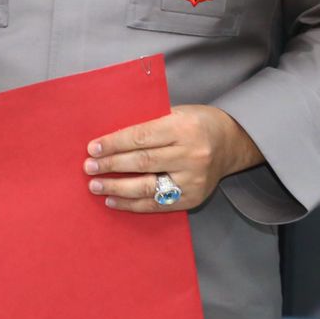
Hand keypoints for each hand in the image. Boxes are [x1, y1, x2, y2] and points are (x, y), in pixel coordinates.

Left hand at [83, 104, 264, 212]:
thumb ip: (149, 124)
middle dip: (111, 165)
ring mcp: (193, 180)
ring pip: (147, 187)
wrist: (231, 143)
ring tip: (95, 185)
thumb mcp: (176, 113)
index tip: (92, 148)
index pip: (141, 137)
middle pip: (142, 162)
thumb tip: (109, 139)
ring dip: (116, 187)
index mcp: (184, 127)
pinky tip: (113, 200)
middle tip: (88, 168)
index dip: (114, 143)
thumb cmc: (197, 123)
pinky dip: (132, 204)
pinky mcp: (193, 198)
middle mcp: (191, 155)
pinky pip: (157, 205)